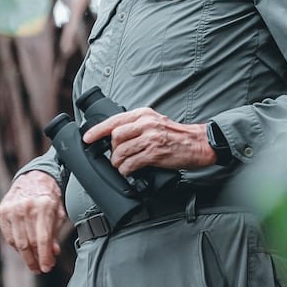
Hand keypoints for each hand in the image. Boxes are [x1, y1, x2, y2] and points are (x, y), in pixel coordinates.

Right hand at [0, 171, 66, 273]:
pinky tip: (24, 251)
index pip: (42, 239)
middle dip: (36, 259)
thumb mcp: (58, 213)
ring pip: (18, 242)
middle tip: (40, 268)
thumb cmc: (49, 197)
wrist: (34, 177)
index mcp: (43, 206)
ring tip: (33, 263)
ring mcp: (12, 209)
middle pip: (29, 243)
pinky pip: (9, 236)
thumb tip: (52, 254)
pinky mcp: (2, 211)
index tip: (47, 268)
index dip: (44, 257)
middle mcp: (26, 207)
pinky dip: (16, 247)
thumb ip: (54, 233)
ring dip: (26, 257)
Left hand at [81, 107, 216, 174]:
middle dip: (112, 151)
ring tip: (122, 167)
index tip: (87, 138)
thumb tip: (116, 137)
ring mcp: (150, 138)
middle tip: (116, 158)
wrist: (198, 143)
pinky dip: (126, 170)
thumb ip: (137, 125)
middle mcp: (146, 123)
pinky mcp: (154, 153)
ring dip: (118, 163)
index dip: (97, 130)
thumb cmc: (177, 135)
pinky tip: (129, 172)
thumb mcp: (156, 122)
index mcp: (144, 114)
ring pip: (121, 152)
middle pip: (115, 136)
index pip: (114, 120)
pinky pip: (131, 163)